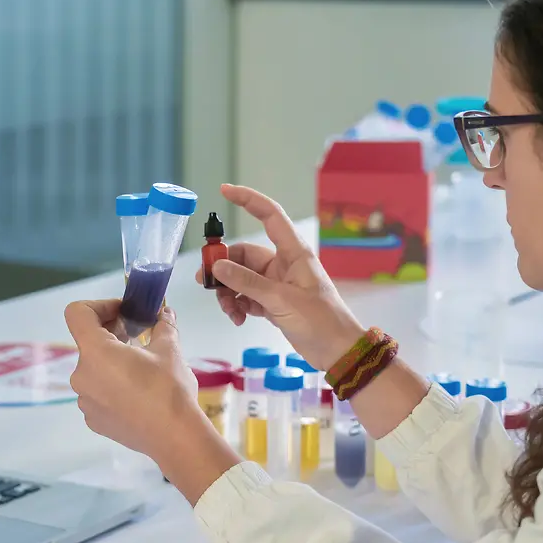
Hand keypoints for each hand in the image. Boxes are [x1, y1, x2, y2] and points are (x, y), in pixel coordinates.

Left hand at [65, 300, 239, 501]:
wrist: (174, 437)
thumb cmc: (169, 388)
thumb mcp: (170, 349)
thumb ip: (162, 325)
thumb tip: (165, 313)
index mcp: (95, 352)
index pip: (77, 313)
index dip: (99, 306)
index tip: (124, 313)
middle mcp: (81, 375)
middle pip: (88, 343)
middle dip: (112, 334)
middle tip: (139, 337)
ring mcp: (85, 400)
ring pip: (94, 370)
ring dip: (112, 362)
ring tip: (141, 369)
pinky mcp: (93, 420)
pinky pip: (98, 393)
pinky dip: (112, 387)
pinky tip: (137, 394)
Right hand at [198, 184, 363, 370]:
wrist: (338, 352)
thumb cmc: (320, 321)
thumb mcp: (282, 300)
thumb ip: (247, 282)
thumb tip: (217, 266)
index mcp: (293, 253)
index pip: (269, 215)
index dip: (247, 200)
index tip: (223, 191)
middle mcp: (283, 264)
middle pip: (243, 254)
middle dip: (223, 268)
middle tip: (205, 283)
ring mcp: (276, 284)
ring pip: (240, 278)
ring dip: (228, 292)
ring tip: (228, 310)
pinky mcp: (272, 303)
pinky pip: (245, 296)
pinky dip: (237, 305)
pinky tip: (237, 318)